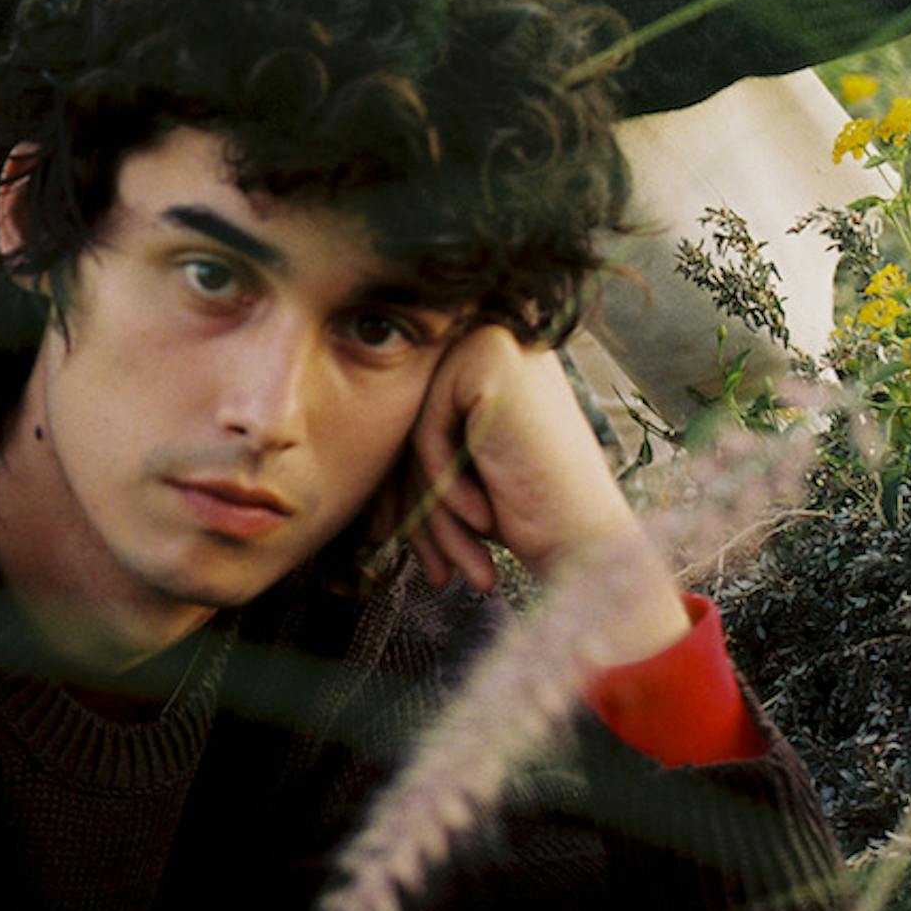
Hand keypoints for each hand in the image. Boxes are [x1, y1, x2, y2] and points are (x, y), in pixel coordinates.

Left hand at [381, 329, 688, 668]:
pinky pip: (426, 430)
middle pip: (408, 422)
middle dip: (416, 508)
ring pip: (413, 430)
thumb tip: (320, 445)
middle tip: (435, 571)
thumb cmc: (531, 517)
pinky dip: (447, 485)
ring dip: (433, 511)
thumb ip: (409, 441)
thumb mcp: (455, 472)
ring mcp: (496, 340)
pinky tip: (486, 517)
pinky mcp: (491, 358)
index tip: (408, 548)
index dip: (405, 491)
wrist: (591, 548)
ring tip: (458, 565)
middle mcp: (495, 339)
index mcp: (490, 364)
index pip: (413, 419)